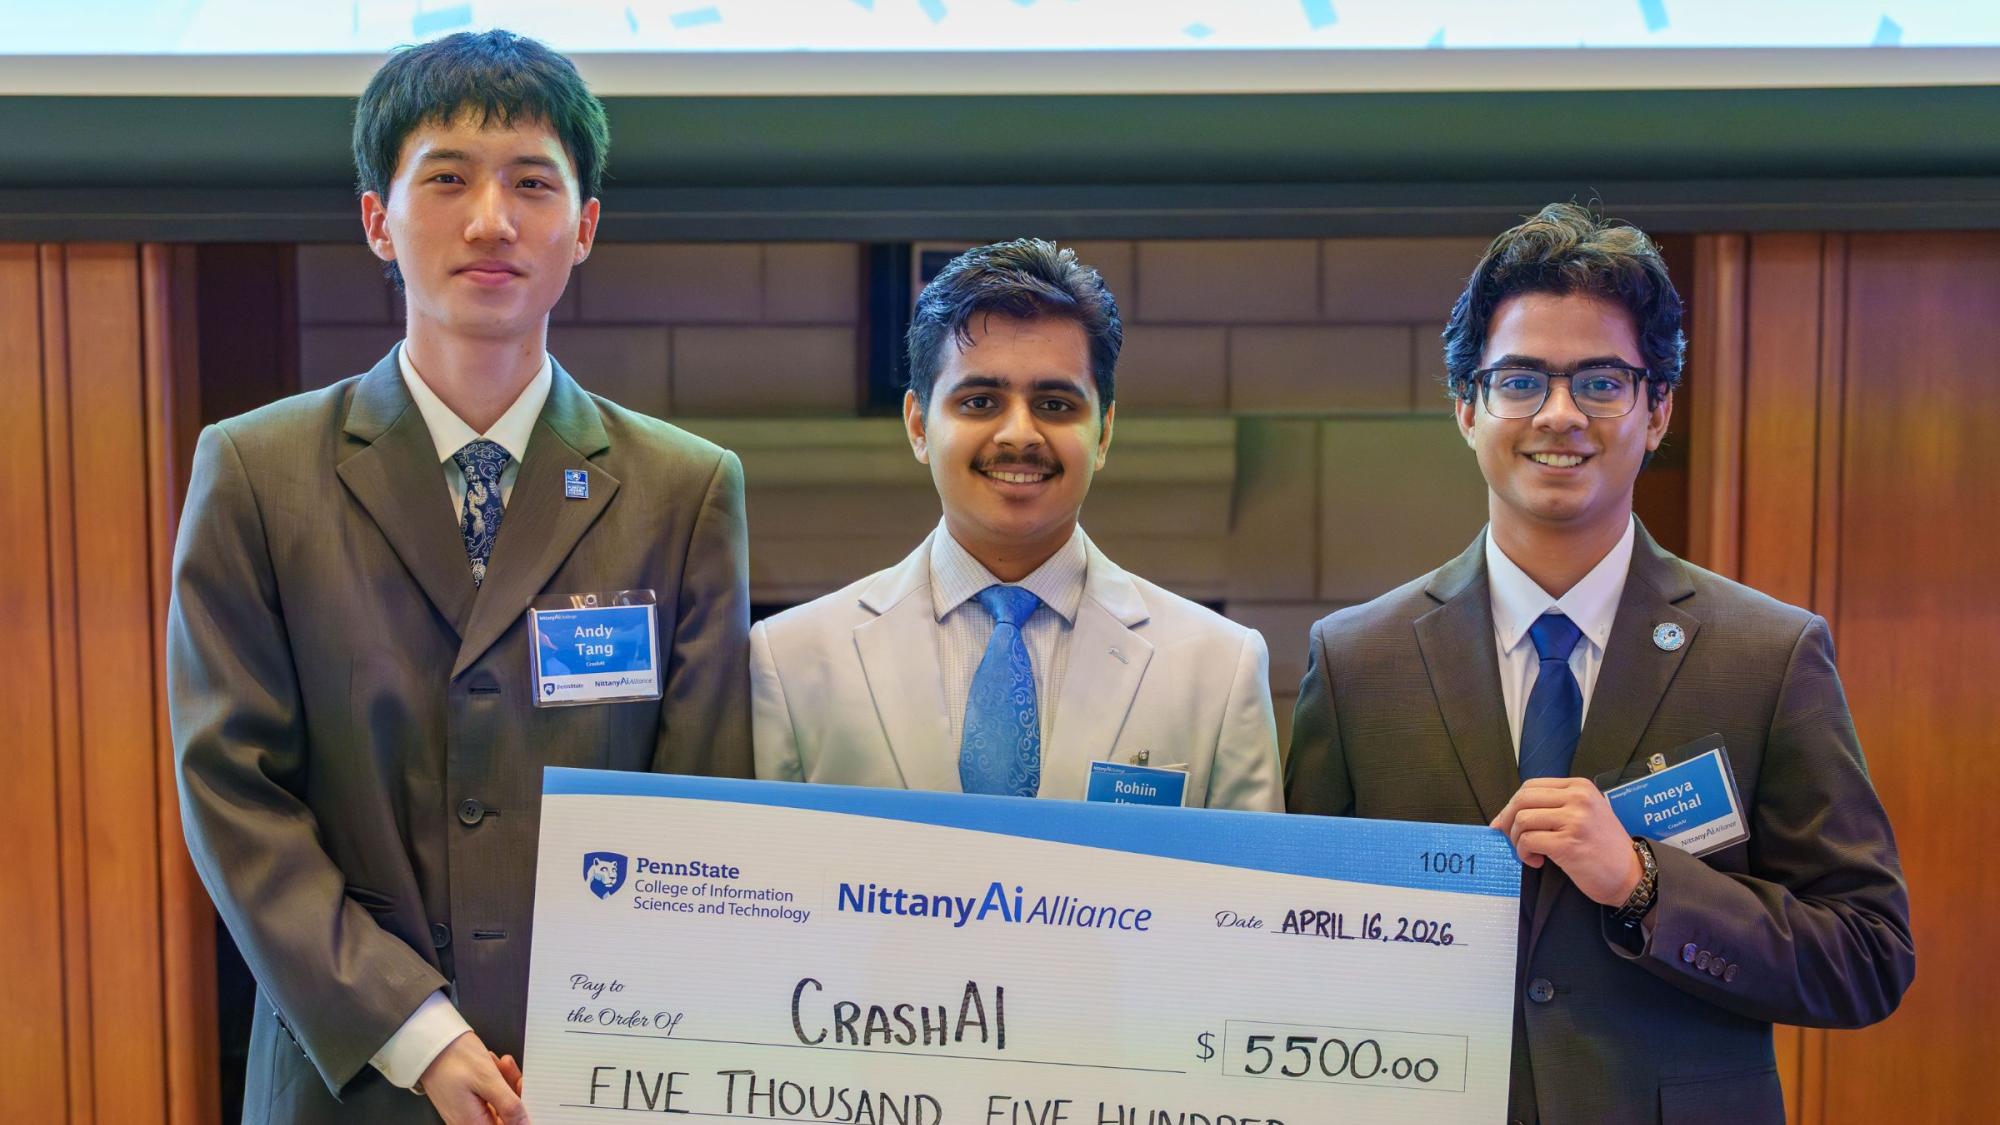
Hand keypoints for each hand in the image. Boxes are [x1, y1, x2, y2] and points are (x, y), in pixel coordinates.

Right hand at [419, 1031, 527, 1124]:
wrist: (429, 1043)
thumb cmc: (452, 1058)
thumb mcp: (488, 1079)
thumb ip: (509, 1105)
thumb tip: (524, 1123)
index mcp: (473, 1123)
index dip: (521, 1114)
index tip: (529, 1097)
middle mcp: (467, 1122)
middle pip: (504, 1117)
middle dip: (515, 1094)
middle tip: (516, 1075)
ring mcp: (465, 1112)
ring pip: (498, 1105)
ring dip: (505, 1084)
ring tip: (501, 1065)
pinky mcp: (465, 1102)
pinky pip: (487, 1097)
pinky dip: (494, 1082)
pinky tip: (493, 1066)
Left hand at [1491, 777, 1641, 906]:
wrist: (1631, 876)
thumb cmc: (1604, 848)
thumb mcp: (1585, 813)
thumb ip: (1554, 807)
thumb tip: (1508, 815)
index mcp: (1580, 787)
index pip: (1531, 786)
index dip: (1512, 805)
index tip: (1506, 821)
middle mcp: (1578, 799)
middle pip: (1522, 799)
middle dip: (1508, 820)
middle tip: (1512, 838)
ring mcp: (1574, 820)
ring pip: (1522, 819)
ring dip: (1516, 839)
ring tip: (1529, 851)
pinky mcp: (1568, 843)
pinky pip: (1528, 840)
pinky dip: (1524, 853)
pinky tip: (1537, 861)